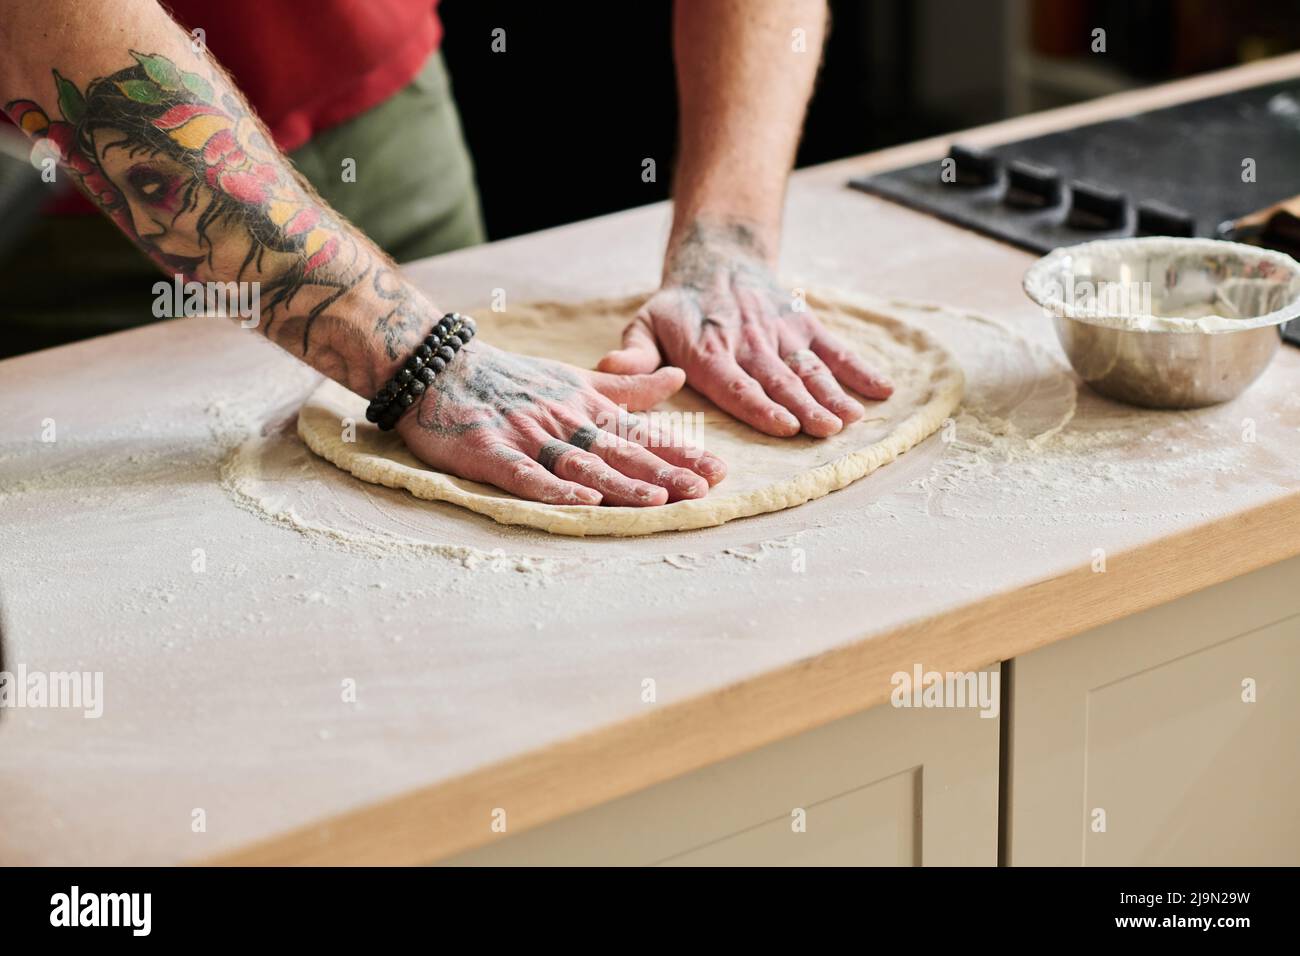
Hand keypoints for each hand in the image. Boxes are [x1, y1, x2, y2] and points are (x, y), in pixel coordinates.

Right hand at [396, 340, 726, 505]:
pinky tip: (584, 503)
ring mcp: (528, 437)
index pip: (640, 433)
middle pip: (620, 451)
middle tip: (703, 489)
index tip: (719, 471)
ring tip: (658, 500)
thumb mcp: (575, 378)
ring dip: (621, 483)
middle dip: (663, 471)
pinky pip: (526, 475)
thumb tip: (678, 377)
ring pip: (581, 464)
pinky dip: (554, 490)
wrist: (438, 368)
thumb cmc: (510, 378)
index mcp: (586, 408)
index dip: (680, 452)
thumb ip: (627, 388)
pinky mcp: (490, 452)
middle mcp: (564, 422)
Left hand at [599, 220, 892, 437]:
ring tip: (852, 418)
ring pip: (810, 367)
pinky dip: (860, 368)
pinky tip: (883, 390)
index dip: (760, 405)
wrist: (718, 261)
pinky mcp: (805, 327)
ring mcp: (782, 335)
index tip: (783, 426)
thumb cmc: (677, 310)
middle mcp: (750, 344)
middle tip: (827, 429)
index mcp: (709, 352)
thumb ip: (633, 354)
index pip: (736, 383)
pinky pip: (835, 348)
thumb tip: (610, 369)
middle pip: (780, 380)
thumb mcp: (644, 325)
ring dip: (834, 393)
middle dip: (805, 405)